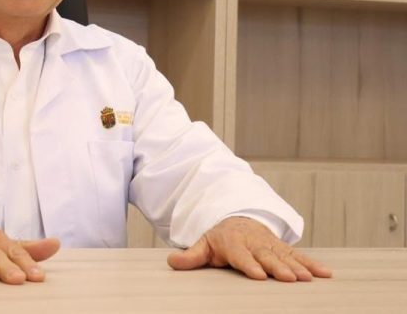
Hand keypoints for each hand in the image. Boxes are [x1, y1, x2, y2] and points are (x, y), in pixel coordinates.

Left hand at [167, 216, 332, 281]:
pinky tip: (325, 274)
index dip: (249, 264)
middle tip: (288, 278)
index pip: (241, 255)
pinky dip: (312, 264)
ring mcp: (270, 245)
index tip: (258, 274)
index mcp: (234, 243)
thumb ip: (190, 256)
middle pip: (266, 256)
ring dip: (298, 266)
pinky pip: (299, 255)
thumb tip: (171, 262)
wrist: (237, 220)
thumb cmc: (219, 238)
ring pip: (285, 256)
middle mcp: (255, 243)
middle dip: (277, 266)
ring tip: (307, 278)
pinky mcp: (283, 248)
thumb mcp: (203, 244)